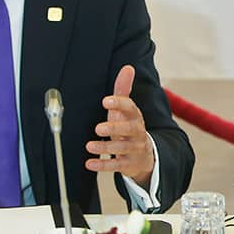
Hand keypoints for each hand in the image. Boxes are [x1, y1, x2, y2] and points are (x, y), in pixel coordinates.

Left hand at [85, 65, 153, 187]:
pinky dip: (102, 166)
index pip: (130, 108)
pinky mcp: (128, 164)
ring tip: (89, 145)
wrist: (144, 155)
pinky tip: (89, 163)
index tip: (106, 101)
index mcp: (135, 117)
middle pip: (129, 130)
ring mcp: (133, 149)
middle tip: (98, 128)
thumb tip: (127, 68)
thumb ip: (124, 89)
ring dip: (105, 147)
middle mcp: (137, 133)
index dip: (119, 104)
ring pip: (121, 149)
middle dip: (114, 128)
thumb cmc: (129, 128)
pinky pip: (116, 166)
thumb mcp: (126, 110)